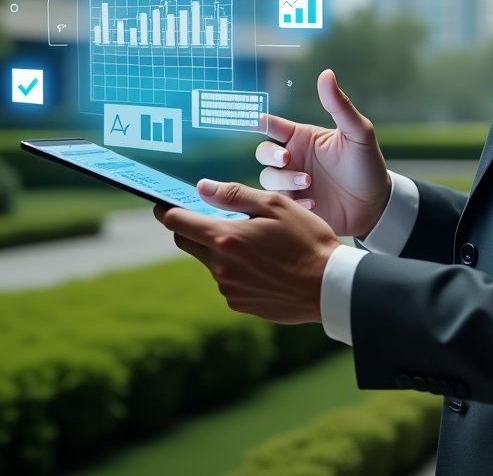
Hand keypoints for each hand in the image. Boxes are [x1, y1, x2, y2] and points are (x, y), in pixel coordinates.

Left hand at [155, 181, 340, 323]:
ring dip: (220, 249)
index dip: (166, 210)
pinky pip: (227, 282)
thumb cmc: (306, 239)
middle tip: (211, 215)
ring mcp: (229, 289)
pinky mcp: (240, 304)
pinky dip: (236, 269)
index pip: (177, 222)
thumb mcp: (275, 205)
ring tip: (254, 241)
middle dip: (192, 227)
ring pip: (210, 262)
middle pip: (186, 243)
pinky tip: (264, 264)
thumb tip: (201, 188)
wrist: (329, 287)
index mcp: (226, 239)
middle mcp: (220, 268)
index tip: (162, 203)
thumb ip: (234, 195)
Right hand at [254, 69, 391, 238]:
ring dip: (284, 181)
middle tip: (287, 159)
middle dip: (270, 155)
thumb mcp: (358, 133)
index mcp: (304, 137)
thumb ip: (340, 106)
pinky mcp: (296, 206)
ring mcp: (292, 184)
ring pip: (268, 178)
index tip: (258, 122)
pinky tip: (313, 202)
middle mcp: (294, 159)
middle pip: (263, 153)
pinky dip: (294, 202)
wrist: (376, 205)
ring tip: (309, 183)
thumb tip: (327, 73)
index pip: (272, 125)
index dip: (261, 122)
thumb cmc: (368, 164)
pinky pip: (280, 203)